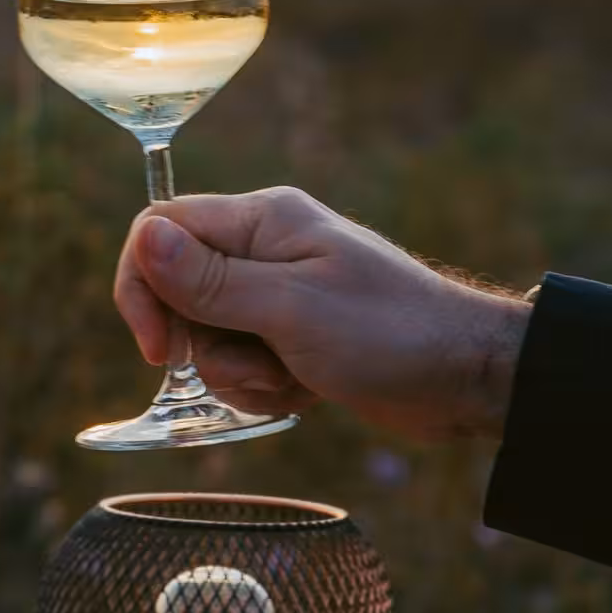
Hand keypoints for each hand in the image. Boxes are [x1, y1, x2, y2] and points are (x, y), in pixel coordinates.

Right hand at [115, 187, 530, 441]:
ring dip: (239, 374)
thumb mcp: (291, 309)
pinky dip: (264, 387)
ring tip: (293, 379)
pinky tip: (307, 392)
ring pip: (208, 336)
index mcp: (262, 219)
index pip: (161, 228)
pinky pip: (242, 362)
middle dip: (202, 344)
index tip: (160, 349)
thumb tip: (144, 236)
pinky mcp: (292, 335)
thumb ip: (211, 279)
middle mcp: (264, 248)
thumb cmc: (390, 333)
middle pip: (178, 290)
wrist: (468, 378)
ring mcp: (278, 293)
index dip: (143, 285)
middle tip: (253, 365)